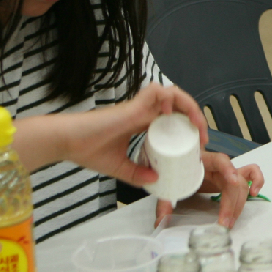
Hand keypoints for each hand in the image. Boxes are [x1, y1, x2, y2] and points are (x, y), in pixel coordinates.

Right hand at [58, 83, 208, 187]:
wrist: (68, 143)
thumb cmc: (88, 150)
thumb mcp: (119, 167)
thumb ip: (137, 173)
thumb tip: (156, 180)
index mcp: (142, 122)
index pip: (174, 117)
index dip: (189, 126)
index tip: (198, 145)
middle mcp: (143, 112)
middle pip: (179, 104)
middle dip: (196, 117)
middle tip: (203, 137)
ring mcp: (139, 106)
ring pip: (173, 94)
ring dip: (189, 107)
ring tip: (197, 126)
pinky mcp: (132, 104)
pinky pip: (156, 92)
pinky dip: (169, 98)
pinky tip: (172, 114)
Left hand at [154, 154, 264, 227]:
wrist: (176, 163)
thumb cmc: (175, 170)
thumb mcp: (169, 184)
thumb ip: (165, 201)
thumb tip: (160, 222)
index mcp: (203, 159)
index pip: (220, 159)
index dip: (228, 170)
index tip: (233, 183)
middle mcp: (218, 164)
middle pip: (234, 179)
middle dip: (231, 202)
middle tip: (224, 223)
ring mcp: (227, 170)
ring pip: (243, 183)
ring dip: (240, 203)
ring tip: (230, 222)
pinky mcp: (232, 177)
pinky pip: (251, 175)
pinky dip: (257, 182)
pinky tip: (254, 194)